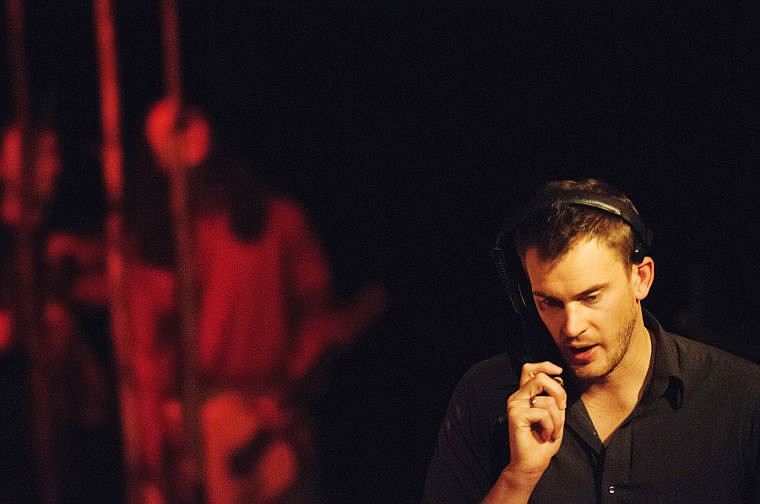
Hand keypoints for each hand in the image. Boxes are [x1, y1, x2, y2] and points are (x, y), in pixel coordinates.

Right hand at [506, 361, 566, 476]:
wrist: (532, 464)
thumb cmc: (544, 441)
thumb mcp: (555, 415)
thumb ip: (554, 397)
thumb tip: (557, 378)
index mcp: (525, 394)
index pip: (530, 369)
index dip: (545, 365)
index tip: (558, 371)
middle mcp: (517, 397)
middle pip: (541, 377)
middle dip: (559, 393)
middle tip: (561, 409)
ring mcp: (515, 405)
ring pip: (547, 399)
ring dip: (557, 420)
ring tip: (551, 431)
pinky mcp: (516, 415)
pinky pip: (543, 413)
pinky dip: (551, 427)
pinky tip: (544, 436)